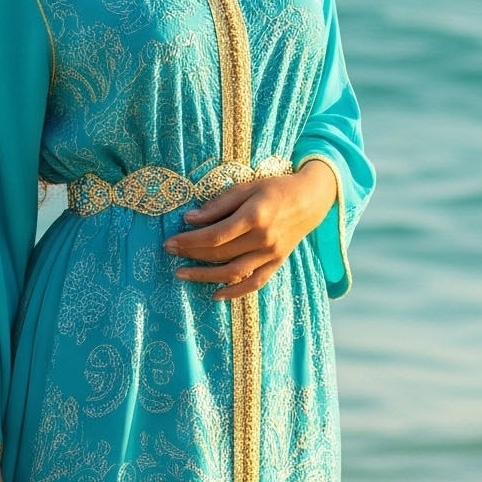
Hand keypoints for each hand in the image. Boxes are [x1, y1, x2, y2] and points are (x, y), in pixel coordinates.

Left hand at [162, 159, 338, 300]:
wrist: (310, 200)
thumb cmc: (275, 189)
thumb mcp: (246, 187)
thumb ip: (219, 204)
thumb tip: (190, 219)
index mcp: (254, 217)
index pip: (214, 235)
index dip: (189, 241)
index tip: (171, 241)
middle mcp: (263, 239)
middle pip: (220, 254)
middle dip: (191, 255)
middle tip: (170, 253)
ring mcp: (271, 255)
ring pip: (233, 273)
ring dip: (205, 277)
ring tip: (183, 274)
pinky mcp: (276, 263)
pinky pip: (254, 284)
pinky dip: (234, 292)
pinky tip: (215, 294)